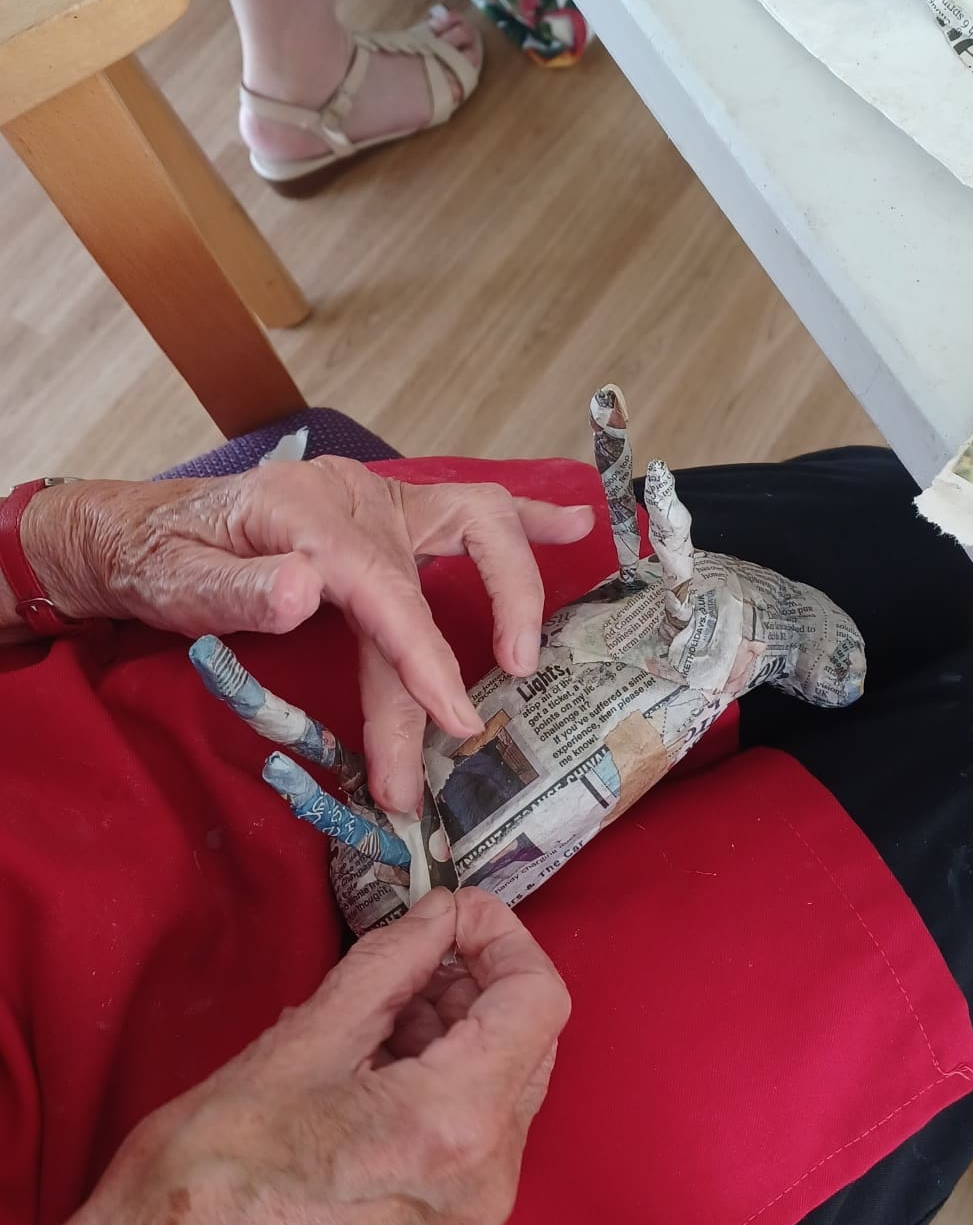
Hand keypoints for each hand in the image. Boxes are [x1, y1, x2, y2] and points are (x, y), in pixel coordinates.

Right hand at [0, 887, 569, 1224]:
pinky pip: (481, 1133)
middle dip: (479, 980)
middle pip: (532, 1040)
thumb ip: (389, 965)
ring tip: (385, 1005)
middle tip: (419, 948)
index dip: (501, 938)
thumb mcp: (297, 1045)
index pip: (538, 998)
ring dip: (463, 1028)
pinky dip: (451, 1079)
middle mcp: (482, 1180)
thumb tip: (436, 917)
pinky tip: (385, 1060)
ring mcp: (470, 1218)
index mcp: (453, 1127)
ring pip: (508, 1084)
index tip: (457, 912)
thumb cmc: (200, 1191)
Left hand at [13, 462, 592, 809]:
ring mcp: (381, 499)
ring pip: (478, 522)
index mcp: (302, 510)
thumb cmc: (160, 561)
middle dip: (463, 649)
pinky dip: (529, 521)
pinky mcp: (394, 511)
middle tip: (467, 727)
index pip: (383, 587)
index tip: (453, 721)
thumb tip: (306, 591)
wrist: (144, 529)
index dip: (423, 656)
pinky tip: (575, 528)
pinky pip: (472, 508)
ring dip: (516, 584)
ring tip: (528, 652)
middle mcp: (355, 496)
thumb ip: (239, 588)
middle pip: (439, 565)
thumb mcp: (175, 580)